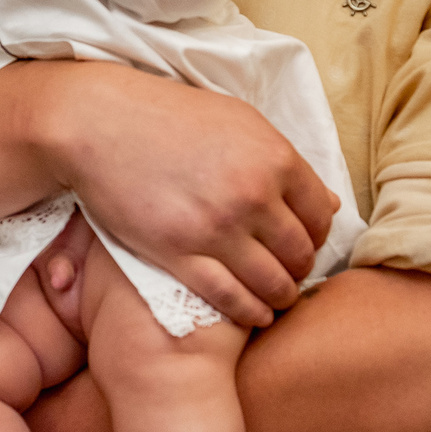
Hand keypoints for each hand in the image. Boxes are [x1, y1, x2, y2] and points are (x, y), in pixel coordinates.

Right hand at [35, 65, 334, 328]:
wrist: (101, 123)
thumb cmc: (170, 118)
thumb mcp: (238, 123)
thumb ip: (283, 162)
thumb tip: (329, 203)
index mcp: (273, 157)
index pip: (320, 216)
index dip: (317, 236)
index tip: (304, 243)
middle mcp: (252, 195)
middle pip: (300, 254)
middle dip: (300, 269)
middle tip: (289, 274)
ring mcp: (216, 228)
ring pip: (273, 283)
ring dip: (281, 296)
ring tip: (275, 298)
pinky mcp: (180, 254)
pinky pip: (231, 298)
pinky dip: (251, 312)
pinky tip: (255, 313)